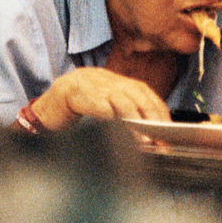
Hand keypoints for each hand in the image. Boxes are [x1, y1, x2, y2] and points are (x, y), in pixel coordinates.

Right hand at [29, 67, 169, 130]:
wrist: (53, 98)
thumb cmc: (85, 104)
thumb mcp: (110, 105)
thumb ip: (128, 114)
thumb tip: (151, 136)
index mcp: (122, 84)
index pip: (149, 97)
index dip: (161, 116)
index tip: (168, 136)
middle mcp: (112, 81)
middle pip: (141, 98)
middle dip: (153, 120)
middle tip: (159, 141)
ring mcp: (96, 86)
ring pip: (123, 101)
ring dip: (136, 121)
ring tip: (144, 140)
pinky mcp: (79, 94)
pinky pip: (99, 105)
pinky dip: (111, 117)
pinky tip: (117, 130)